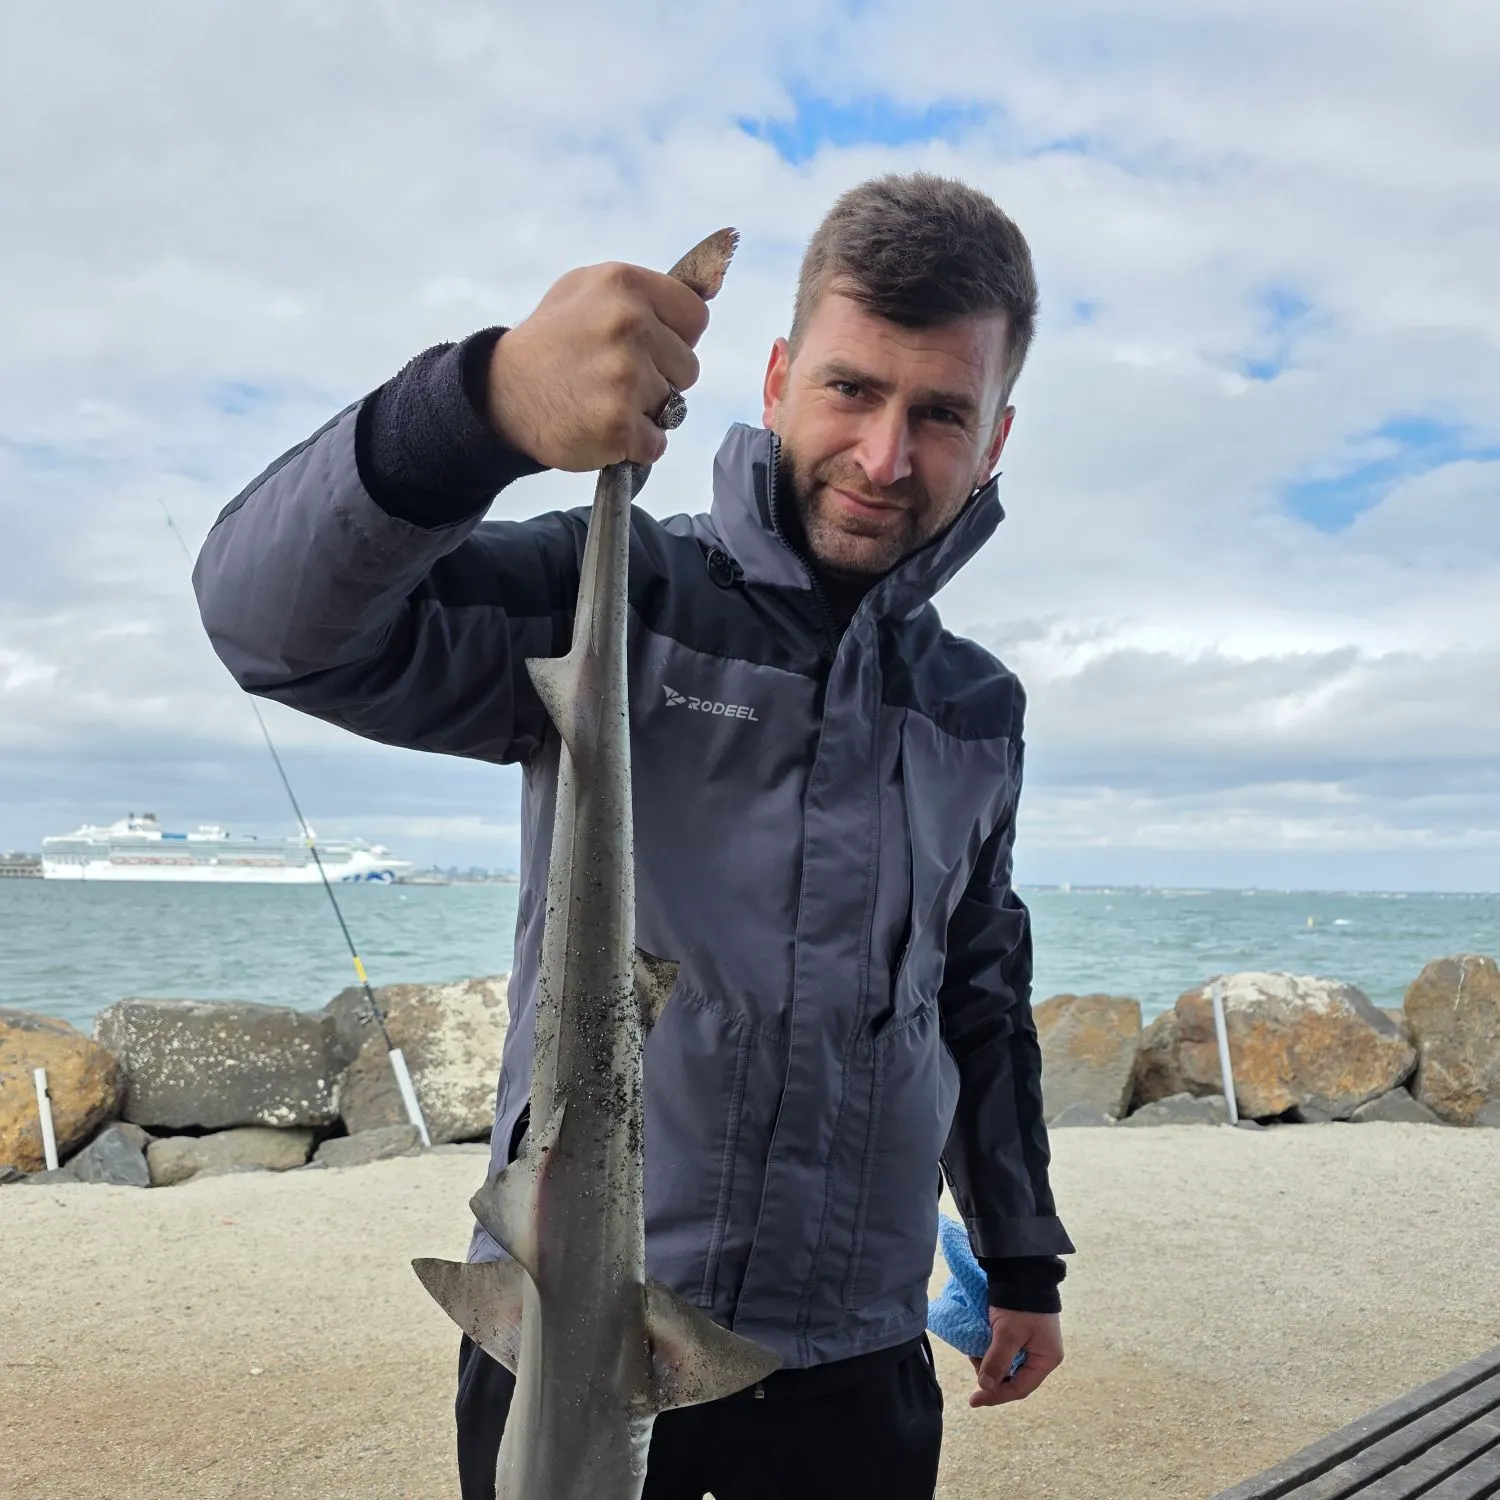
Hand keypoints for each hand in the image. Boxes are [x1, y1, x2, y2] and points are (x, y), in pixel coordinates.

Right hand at [485, 262, 710, 470]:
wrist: (503, 393)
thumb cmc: (552, 341)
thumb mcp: (588, 291)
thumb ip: (644, 293)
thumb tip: (706, 289)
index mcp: (625, 286)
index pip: (695, 318)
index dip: (676, 339)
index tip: (649, 348)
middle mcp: (629, 325)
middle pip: (689, 368)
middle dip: (661, 378)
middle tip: (616, 378)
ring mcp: (625, 377)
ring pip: (673, 407)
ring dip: (646, 412)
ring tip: (605, 400)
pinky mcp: (619, 424)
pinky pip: (656, 443)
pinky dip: (635, 445)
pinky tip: (604, 427)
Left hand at [968, 1306, 1062, 1407]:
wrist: (1023, 1270)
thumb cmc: (1020, 1304)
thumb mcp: (1007, 1333)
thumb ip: (997, 1361)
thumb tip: (985, 1386)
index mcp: (1046, 1359)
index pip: (1020, 1388)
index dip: (996, 1396)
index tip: (974, 1400)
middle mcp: (1041, 1354)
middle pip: (1012, 1376)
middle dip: (991, 1371)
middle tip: (974, 1357)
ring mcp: (1032, 1343)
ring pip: (1006, 1362)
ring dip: (989, 1357)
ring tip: (976, 1343)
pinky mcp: (1022, 1332)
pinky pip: (1005, 1349)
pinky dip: (991, 1347)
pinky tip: (981, 1337)